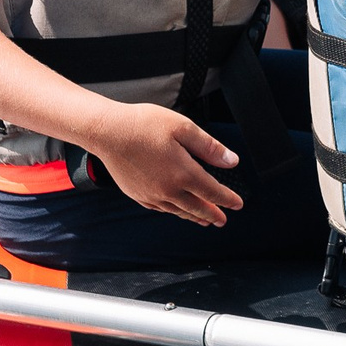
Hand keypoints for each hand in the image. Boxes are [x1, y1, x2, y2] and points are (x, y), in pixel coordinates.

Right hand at [88, 103, 242, 225]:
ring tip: (203, 220)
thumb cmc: (144, 125)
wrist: (108, 131)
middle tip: (223, 221)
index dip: (227, 199)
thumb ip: (209, 147)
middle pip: (196, 207)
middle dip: (212, 214)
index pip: (212, 192)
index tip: (238, 204)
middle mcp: (168, 190)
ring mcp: (151, 194)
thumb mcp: (183, 128)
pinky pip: (160, 208)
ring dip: (194, 216)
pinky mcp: (137, 194)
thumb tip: (232, 161)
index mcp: (183, 173)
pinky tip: (175, 210)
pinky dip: (173, 212)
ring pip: (178, 211)